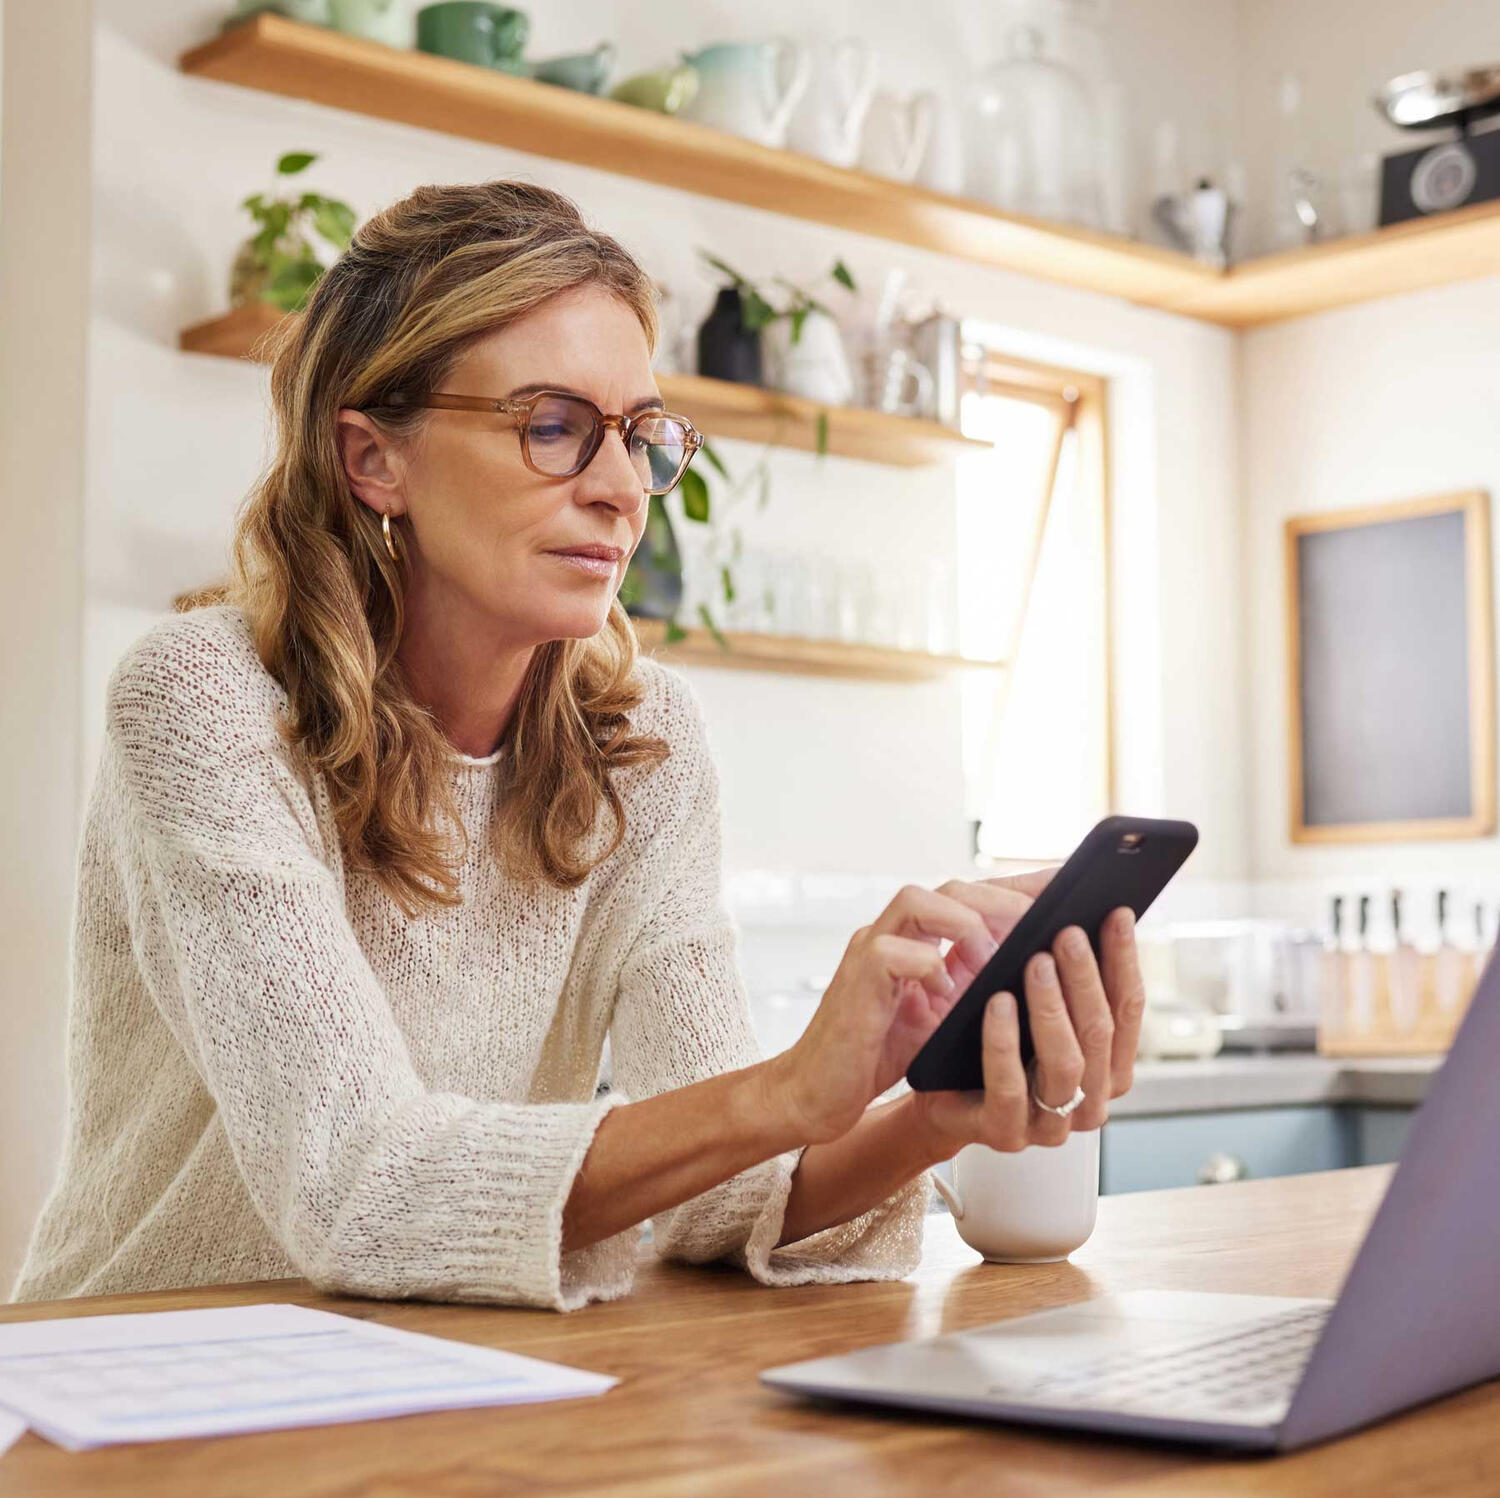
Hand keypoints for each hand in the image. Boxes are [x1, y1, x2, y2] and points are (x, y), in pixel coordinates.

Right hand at [765, 871, 1062, 1144]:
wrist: (817, 1093)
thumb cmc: (879, 1054)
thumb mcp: (941, 1015)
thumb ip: (973, 985)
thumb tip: (1036, 970)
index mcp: (917, 938)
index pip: (973, 895)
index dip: (1019, 888)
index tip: (1068, 887)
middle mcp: (892, 933)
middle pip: (950, 887)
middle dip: (1003, 900)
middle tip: (1045, 922)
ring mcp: (869, 951)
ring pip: (918, 901)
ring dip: (967, 925)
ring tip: (997, 958)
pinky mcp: (855, 981)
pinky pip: (892, 954)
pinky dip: (928, 968)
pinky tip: (948, 993)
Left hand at [908, 904, 1146, 1158]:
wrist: (931, 1087)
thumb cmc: (984, 1032)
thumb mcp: (1023, 990)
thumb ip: (1056, 955)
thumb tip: (1072, 887)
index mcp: (1106, 1065)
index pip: (1128, 1009)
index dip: (1125, 959)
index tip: (1116, 912)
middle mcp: (1089, 1099)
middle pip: (1100, 1033)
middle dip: (1085, 978)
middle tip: (1067, 932)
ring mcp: (1050, 1125)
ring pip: (1066, 1065)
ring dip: (1052, 1008)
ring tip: (1035, 962)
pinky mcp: (1004, 1134)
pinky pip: (1010, 1088)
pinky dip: (1004, 1042)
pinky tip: (997, 1003)